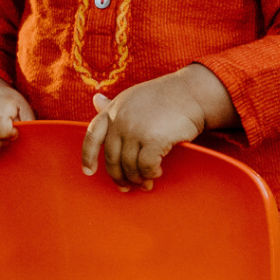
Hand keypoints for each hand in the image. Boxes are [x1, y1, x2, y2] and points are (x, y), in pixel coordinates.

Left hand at [81, 65, 238, 189]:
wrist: (191, 92)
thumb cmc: (164, 95)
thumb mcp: (132, 96)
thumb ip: (113, 106)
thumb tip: (95, 100)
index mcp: (113, 110)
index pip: (92, 136)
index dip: (88, 156)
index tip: (88, 172)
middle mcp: (121, 120)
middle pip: (112, 158)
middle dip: (118, 176)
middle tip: (126, 187)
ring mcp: (136, 130)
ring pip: (129, 166)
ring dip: (137, 178)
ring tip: (146, 183)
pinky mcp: (153, 140)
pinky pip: (146, 167)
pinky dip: (150, 174)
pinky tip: (156, 173)